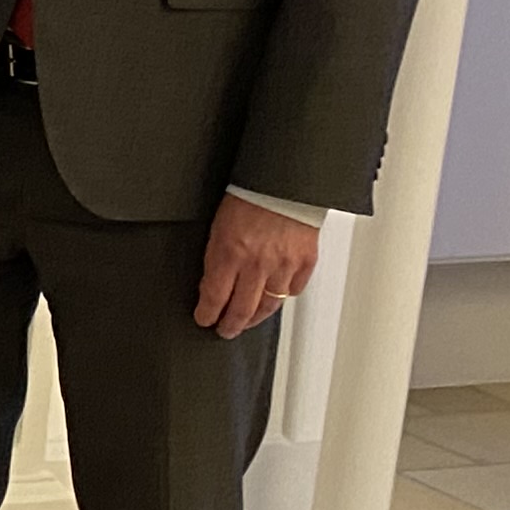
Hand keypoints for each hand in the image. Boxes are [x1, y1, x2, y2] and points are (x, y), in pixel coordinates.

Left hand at [196, 193, 321, 339]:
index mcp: (229, 253)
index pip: (214, 297)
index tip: (203, 319)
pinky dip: (283, 296)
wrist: (286, 179)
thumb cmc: (249, 195)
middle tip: (224, 330)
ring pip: (268, 305)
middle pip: (242, 309)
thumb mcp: (218, 226)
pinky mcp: (305, 262)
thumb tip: (211, 282)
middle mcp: (257, 264)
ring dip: (255, 318)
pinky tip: (275, 298)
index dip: (207, 313)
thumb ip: (216, 256)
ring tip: (247, 322)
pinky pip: (293, 289)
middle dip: (230, 325)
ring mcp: (284, 265)